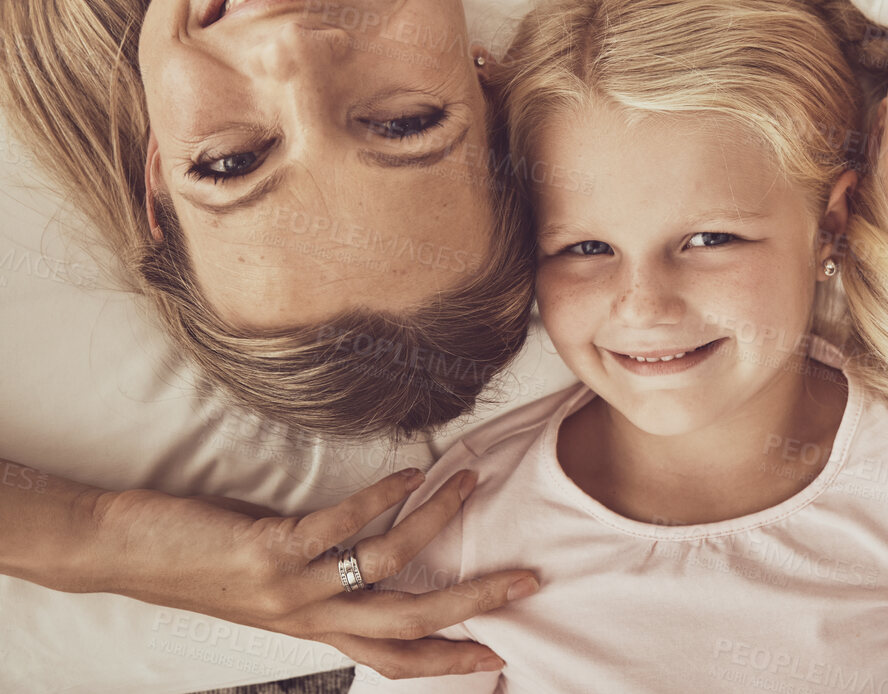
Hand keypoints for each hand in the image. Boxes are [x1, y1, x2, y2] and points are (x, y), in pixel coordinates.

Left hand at [87, 469, 535, 678]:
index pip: (396, 656)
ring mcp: (289, 587)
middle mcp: (306, 618)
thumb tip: (374, 549)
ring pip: (388, 566)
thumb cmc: (194, 558)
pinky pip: (342, 525)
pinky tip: (409, 471)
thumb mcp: (269, 583)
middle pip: (411, 622)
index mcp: (311, 629)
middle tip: (527, 579)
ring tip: (468, 482)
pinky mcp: (269, 550)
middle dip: (475, 603)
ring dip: (437, 521)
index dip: (451, 659)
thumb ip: (321, 576)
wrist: (117, 553)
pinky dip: (384, 495)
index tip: (501, 652)